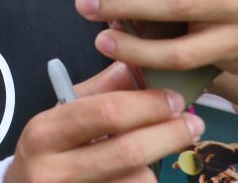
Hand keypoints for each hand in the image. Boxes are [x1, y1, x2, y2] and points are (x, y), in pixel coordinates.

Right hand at [4, 63, 204, 182]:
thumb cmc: (48, 148)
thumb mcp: (63, 115)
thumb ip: (102, 90)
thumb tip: (140, 65)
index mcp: (44, 132)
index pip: (105, 113)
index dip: (147, 104)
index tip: (173, 98)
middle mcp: (53, 170)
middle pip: (129, 151)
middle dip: (169, 134)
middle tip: (193, 122)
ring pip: (138, 180)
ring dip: (154, 164)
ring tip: (147, 155)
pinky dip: (142, 181)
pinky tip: (132, 175)